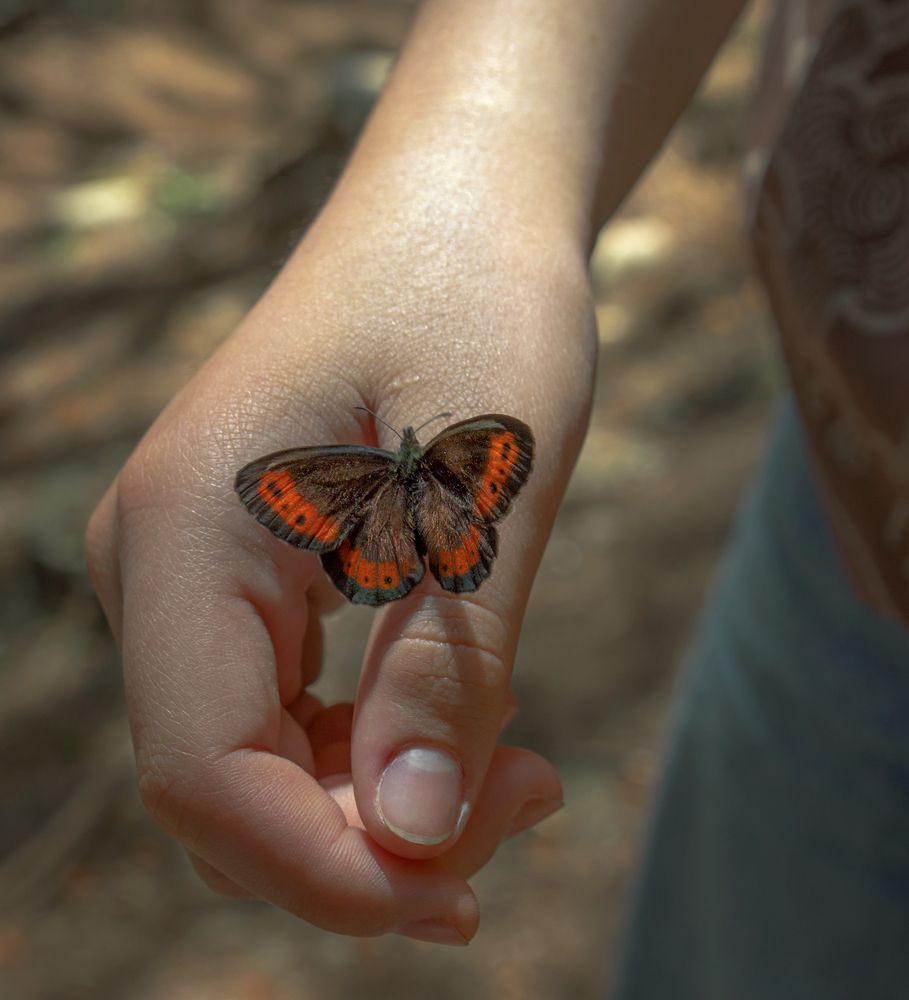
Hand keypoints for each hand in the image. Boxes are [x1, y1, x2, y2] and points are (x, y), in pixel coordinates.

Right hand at [85, 188, 595, 942]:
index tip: (460, 898)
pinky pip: (281, 712)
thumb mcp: (484, 479)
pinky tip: (463, 730)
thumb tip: (410, 840)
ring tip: (521, 773)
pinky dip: (368, 752)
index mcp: (186, 532)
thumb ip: (443, 663)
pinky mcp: (245, 578)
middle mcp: (158, 564)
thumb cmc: (476, 301)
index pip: (200, 767)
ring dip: (375, 804)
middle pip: (223, 781)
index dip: (319, 868)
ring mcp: (192, 573)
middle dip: (366, 843)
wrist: (455, 214)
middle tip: (530, 803)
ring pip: (254, 760)